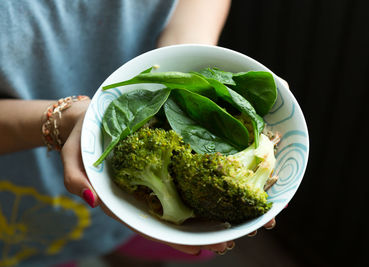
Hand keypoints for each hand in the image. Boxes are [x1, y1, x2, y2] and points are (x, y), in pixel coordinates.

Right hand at [59, 98, 276, 255]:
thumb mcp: (73, 157)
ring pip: (182, 201)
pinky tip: (220, 190)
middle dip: (200, 232)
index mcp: (124, 200)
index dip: (174, 240)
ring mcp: (154, 179)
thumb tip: (90, 199)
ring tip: (234, 222)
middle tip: (230, 240)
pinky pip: (182, 177)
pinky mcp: (161, 163)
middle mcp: (143, 193)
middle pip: (173, 219)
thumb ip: (75, 179)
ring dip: (207, 212)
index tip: (199, 250)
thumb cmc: (81, 138)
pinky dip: (201, 186)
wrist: (88, 119)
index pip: (150, 226)